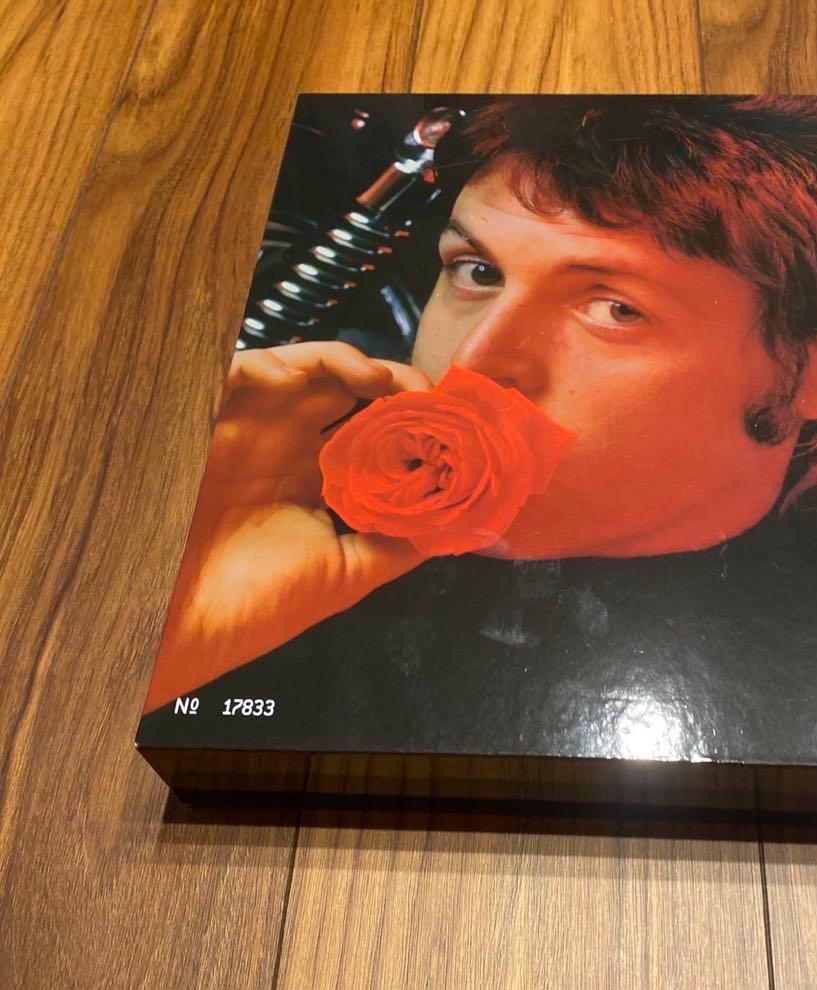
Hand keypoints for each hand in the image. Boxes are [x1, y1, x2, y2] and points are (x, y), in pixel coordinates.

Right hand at [144, 341, 432, 712]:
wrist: (182, 626)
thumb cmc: (257, 605)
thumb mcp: (347, 572)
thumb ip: (401, 541)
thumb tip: (460, 526)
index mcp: (320, 480)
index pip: (375, 432)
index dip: (413, 421)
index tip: (453, 425)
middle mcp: (290, 447)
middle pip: (352, 393)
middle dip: (396, 387)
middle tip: (430, 398)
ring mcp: (253, 428)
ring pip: (311, 369)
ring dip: (356, 366)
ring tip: (392, 385)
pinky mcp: (212, 417)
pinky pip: (248, 366)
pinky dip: (290, 361)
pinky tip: (332, 378)